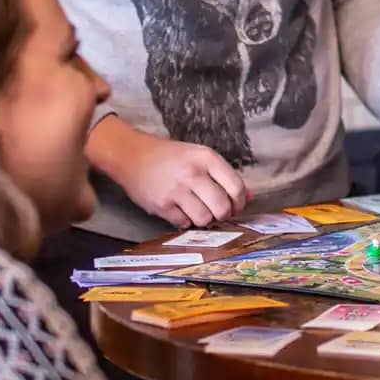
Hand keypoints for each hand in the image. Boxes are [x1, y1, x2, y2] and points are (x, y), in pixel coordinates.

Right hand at [90, 118, 249, 228]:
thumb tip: (248, 196)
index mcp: (206, 158)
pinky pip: (183, 223)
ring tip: (198, 210)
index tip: (236, 206)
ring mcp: (176, 191)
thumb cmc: (169, 156)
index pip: (236, 187)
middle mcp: (193, 174)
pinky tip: (181, 210)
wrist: (131, 155)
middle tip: (218, 212)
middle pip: (222, 207)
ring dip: (204, 219)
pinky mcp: (161, 205)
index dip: (240, 202)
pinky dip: (185, 221)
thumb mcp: (199, 155)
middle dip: (224, 214)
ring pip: (204, 219)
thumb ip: (223, 175)